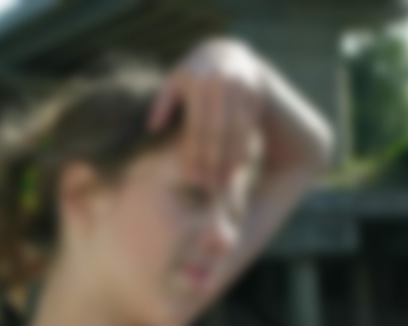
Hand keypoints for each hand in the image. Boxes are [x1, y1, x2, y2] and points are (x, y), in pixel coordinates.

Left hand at [148, 39, 264, 189]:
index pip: (196, 128)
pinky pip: (249, 128)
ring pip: (236, 133)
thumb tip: (152, 128)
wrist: (227, 55)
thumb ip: (162, 104)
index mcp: (198, 83)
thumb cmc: (192, 76)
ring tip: (223, 185)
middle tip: (208, 188)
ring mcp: (241, 88)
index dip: (194, 155)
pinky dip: (243, 150)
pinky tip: (237, 170)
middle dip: (213, 163)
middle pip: (217, 133)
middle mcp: (221, 83)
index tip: (192, 179)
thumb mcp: (173, 82)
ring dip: (230, 162)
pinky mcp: (255, 94)